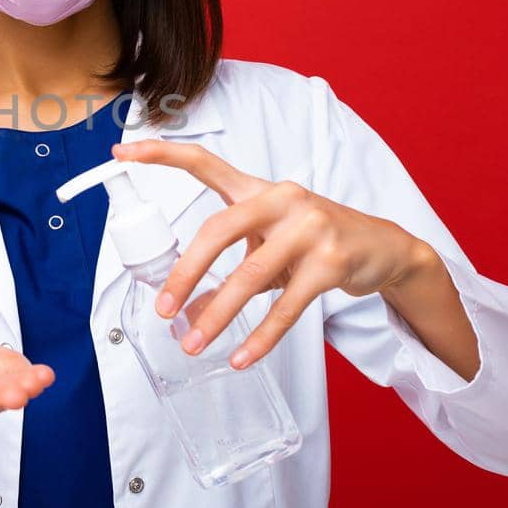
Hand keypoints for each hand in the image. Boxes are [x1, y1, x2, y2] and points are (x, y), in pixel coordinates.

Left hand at [111, 139, 429, 369]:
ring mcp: (310, 227)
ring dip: (218, 315)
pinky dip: (260, 337)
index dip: (161, 154)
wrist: (384, 248)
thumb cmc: (314, 242)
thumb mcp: (268, 248)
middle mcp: (282, 198)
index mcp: (258, 188)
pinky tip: (241, 357)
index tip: (122, 151)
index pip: (203, 163)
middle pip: (218, 229)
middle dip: (186, 272)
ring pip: (250, 275)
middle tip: (163, 309)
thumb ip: (227, 274)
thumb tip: (187, 314)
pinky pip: (286, 307)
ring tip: (194, 344)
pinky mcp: (332, 262)